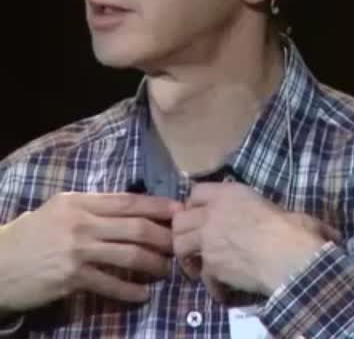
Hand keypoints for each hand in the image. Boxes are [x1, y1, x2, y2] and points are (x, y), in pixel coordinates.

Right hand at [0, 192, 181, 311]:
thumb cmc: (30, 236)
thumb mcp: (59, 211)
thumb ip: (92, 208)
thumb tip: (132, 209)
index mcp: (80, 203)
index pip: (129, 201)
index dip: (158, 207)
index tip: (181, 211)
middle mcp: (81, 223)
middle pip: (136, 228)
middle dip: (164, 237)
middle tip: (180, 245)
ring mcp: (78, 251)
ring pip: (130, 255)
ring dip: (153, 264)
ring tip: (165, 270)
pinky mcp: (72, 277)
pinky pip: (111, 284)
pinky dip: (131, 291)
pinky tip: (143, 295)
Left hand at [171, 183, 326, 299]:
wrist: (290, 256)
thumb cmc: (292, 227)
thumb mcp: (274, 206)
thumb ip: (257, 208)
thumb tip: (272, 217)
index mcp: (229, 194)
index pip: (197, 191)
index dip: (196, 204)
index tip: (202, 214)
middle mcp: (212, 214)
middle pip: (179, 220)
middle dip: (184, 231)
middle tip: (195, 242)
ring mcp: (207, 241)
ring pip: (179, 245)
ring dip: (187, 256)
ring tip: (200, 265)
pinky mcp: (209, 266)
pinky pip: (202, 276)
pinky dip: (211, 284)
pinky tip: (222, 288)